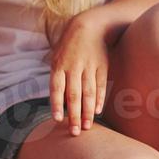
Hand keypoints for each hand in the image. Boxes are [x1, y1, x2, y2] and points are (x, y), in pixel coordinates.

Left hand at [49, 14, 110, 135]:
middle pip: (73, 94)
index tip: (58, 120)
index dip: (57, 104)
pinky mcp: (101, 66)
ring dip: (87, 111)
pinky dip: (99, 98)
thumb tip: (58, 103)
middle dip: (74, 114)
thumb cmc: (69, 47)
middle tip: (75, 132)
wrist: (88, 26)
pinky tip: (97, 110)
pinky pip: (100, 85)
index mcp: (59, 65)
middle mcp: (73, 67)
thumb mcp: (57, 58)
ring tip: (87, 126)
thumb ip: (57, 79)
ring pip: (88, 92)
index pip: (57, 88)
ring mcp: (89, 66)